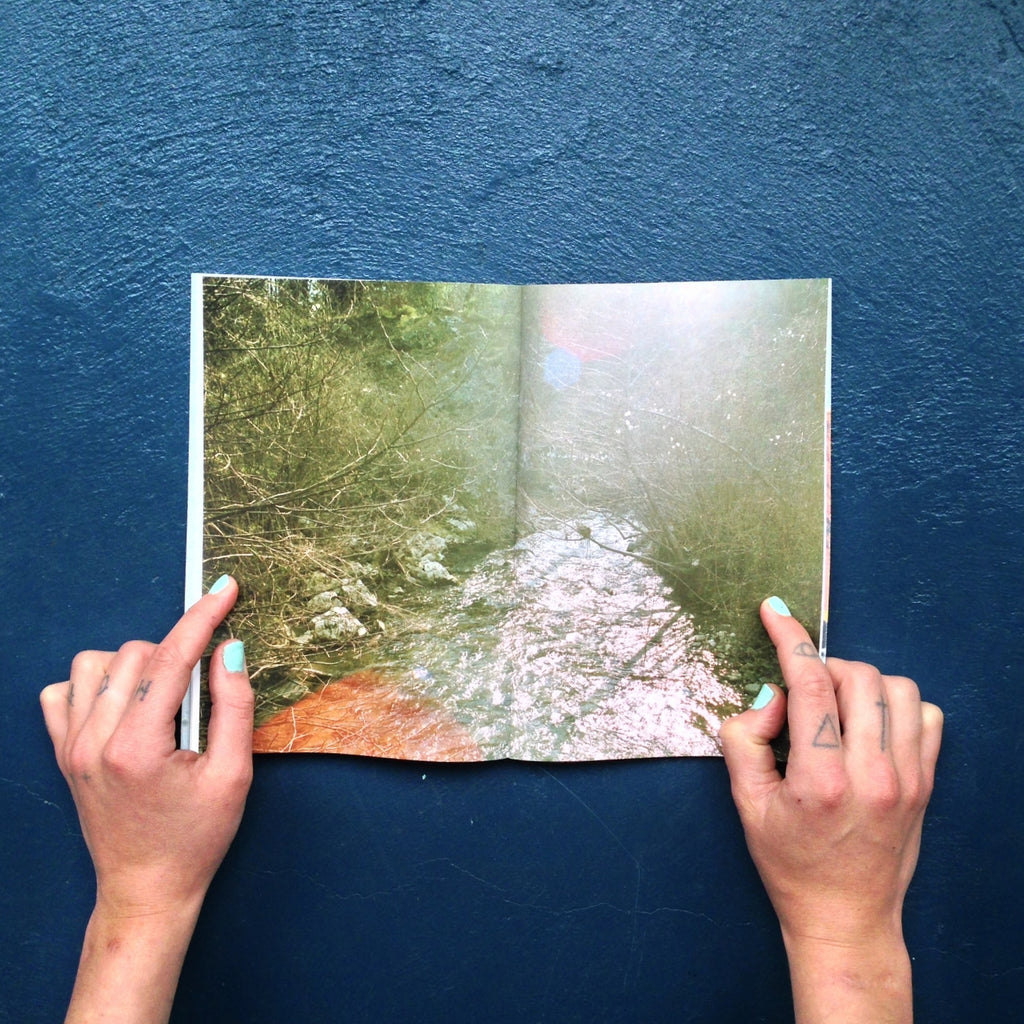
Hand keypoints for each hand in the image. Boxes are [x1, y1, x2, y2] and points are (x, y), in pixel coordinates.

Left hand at [41, 575, 253, 1023]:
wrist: (147, 888)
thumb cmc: (196, 838)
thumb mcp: (234, 775)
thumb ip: (233, 706)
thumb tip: (228, 650)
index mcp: (139, 747)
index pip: (172, 659)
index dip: (202, 617)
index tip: (223, 589)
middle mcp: (94, 741)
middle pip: (135, 653)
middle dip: (176, 652)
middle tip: (202, 689)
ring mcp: (70, 746)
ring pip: (95, 663)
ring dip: (134, 664)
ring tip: (161, 695)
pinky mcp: (61, 752)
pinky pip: (62, 690)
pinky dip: (94, 683)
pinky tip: (122, 704)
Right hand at [719, 597, 942, 1022]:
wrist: (845, 917)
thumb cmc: (790, 863)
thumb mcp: (746, 804)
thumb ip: (744, 740)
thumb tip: (769, 697)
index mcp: (821, 779)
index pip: (811, 684)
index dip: (790, 638)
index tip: (774, 611)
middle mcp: (873, 774)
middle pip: (858, 676)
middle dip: (823, 667)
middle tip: (802, 692)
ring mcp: (908, 778)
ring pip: (898, 688)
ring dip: (862, 682)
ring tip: (838, 706)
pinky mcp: (926, 783)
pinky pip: (927, 715)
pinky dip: (899, 705)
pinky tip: (872, 723)